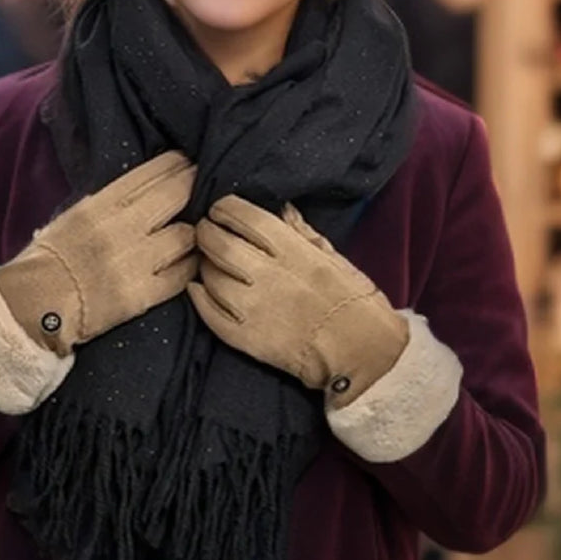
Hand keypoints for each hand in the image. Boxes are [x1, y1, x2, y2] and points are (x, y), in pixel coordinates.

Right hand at [0, 150, 196, 355]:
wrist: (33, 308)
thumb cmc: (51, 260)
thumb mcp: (74, 216)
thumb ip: (108, 200)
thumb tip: (145, 184)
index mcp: (100, 205)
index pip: (150, 174)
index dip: (177, 164)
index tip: (189, 161)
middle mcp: (121, 228)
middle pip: (176, 195)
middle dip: (194, 185)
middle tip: (205, 185)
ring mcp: (134, 262)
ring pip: (186, 235)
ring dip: (194, 231)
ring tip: (200, 228)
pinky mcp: (142, 295)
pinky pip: (183, 273)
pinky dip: (191, 265)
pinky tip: (192, 260)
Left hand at [189, 197, 407, 405]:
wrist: (361, 351)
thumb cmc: (353, 300)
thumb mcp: (333, 256)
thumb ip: (301, 231)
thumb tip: (280, 208)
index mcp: (293, 251)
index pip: (245, 218)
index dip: (225, 208)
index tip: (220, 209)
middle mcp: (269, 275)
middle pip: (219, 244)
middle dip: (206, 232)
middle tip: (205, 230)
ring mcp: (254, 309)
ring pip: (210, 277)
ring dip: (204, 264)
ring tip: (208, 260)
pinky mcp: (246, 339)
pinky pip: (209, 313)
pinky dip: (199, 297)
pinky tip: (199, 288)